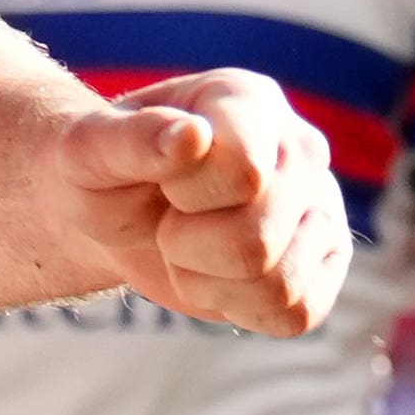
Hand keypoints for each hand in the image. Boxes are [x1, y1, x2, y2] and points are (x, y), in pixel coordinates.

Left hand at [64, 75, 348, 336]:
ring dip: (208, 283)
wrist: (117, 213)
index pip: (244, 172)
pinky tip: (218, 278)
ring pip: (279, 284)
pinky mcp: (324, 262)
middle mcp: (302, 147)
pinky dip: (240, 310)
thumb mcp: (89, 152)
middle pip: (258, 240)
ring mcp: (322, 205)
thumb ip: (129, 139)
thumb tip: (192, 137)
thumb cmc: (101, 174)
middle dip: (186, 246)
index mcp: (250, 101)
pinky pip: (297, 313)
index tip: (163, 181)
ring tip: (189, 248)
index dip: (188, 196)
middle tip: (168, 221)